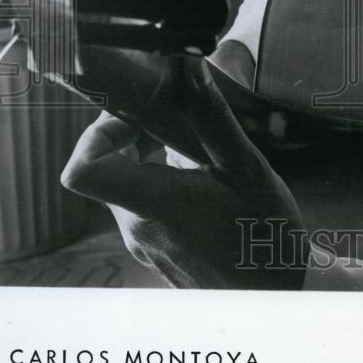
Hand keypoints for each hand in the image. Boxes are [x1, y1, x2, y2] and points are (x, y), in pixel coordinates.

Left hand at [60, 55, 307, 288]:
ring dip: (148, 156)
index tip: (134, 114)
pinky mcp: (154, 250)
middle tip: (173, 115)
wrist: (279, 293)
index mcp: (157, 205)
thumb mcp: (249, 169)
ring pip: (125, 184)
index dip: (97, 132)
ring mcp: (144, 243)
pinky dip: (158, 179)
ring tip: (193, 143)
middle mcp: (138, 228)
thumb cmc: (265, 235)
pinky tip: (199, 174)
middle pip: (106, 167)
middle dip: (133, 133)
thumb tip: (190, 68)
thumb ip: (213, 117)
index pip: (83, 170)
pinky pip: (140, 204)